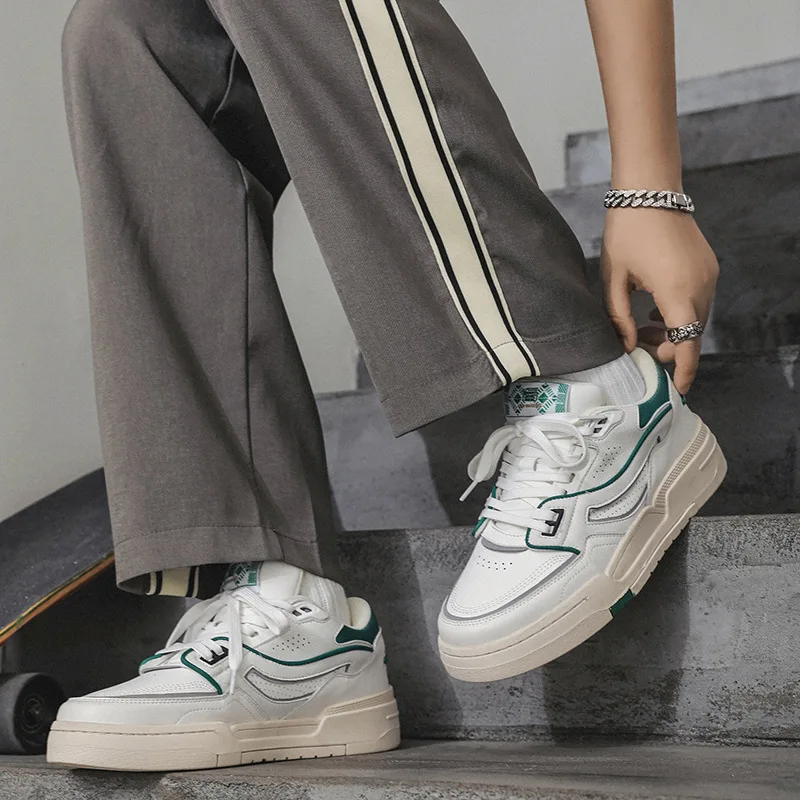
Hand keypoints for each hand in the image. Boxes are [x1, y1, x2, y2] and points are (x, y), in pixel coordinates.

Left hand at [600, 208, 718, 393]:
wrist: (649, 192)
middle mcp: (701, 286)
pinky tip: (655, 313)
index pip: (687, 343)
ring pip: (696, 318)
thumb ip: (620, 317)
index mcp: (677, 292)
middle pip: (692, 334)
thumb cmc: (627, 232)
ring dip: (674, 332)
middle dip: (670, 351)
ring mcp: (709, 275)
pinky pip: (699, 300)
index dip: (684, 370)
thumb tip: (627, 347)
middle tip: (640, 352)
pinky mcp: (708, 266)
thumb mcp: (614, 279)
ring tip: (643, 332)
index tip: (678, 390)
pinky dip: (680, 313)